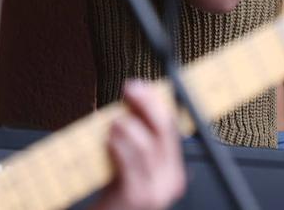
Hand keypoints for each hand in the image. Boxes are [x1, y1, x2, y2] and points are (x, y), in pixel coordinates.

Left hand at [93, 80, 186, 209]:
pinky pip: (131, 162)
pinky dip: (119, 145)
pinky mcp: (138, 196)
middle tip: (129, 90)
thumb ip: (135, 136)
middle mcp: (171, 180)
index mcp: (174, 170)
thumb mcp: (131, 164)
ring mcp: (157, 190)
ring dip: (128, 126)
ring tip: (114, 121)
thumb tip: (133, 99)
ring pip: (147, 145)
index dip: (156, 102)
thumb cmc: (115, 197)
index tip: (141, 85)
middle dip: (146, 104)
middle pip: (164, 131)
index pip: (172, 127)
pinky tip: (109, 139)